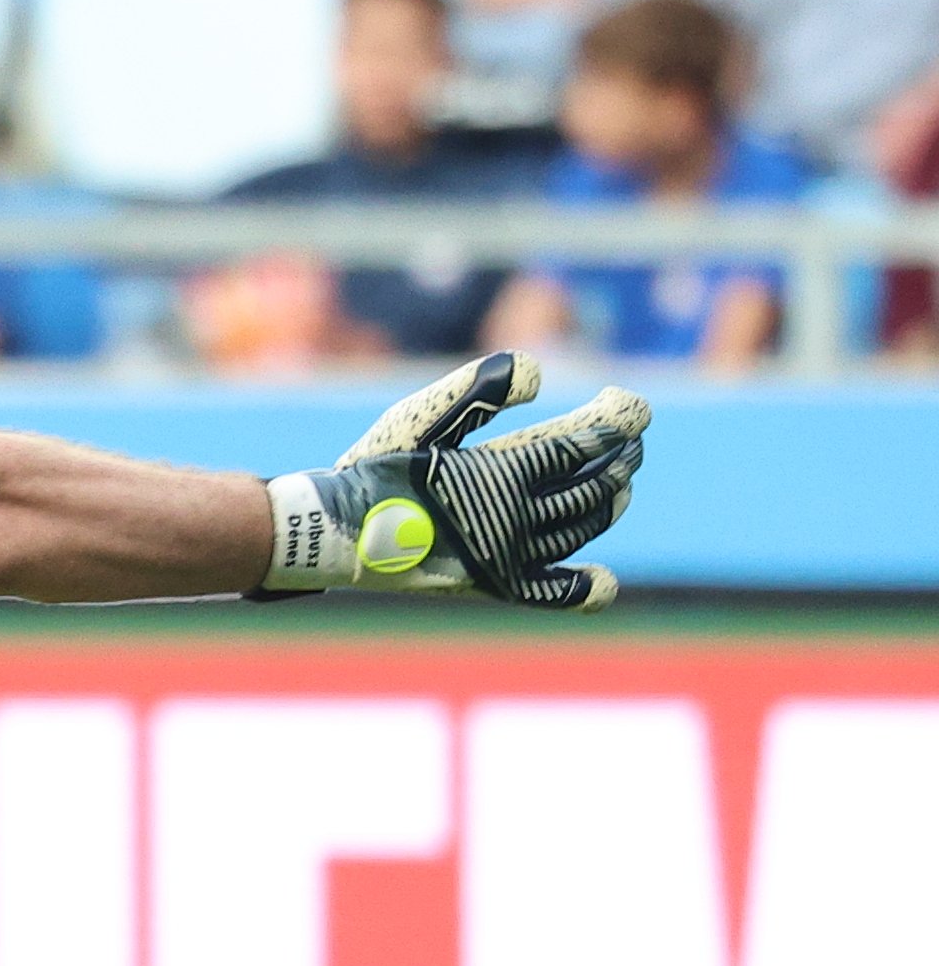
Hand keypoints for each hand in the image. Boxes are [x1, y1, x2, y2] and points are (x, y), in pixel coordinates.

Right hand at [255, 352, 648, 611]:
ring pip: (579, 529)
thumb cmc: (374, 469)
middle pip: (591, 485)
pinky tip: (604, 580)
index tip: (632, 406)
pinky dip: (582, 588)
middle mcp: (513, 518)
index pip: (580, 443)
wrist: (333, 532)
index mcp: (501, 472)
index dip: (614, 422)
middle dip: (620, 458)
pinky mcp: (493, 583)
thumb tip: (539, 374)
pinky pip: (550, 591)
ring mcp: (506, 555)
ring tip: (621, 484)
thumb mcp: (420, 415)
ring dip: (609, 502)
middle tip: (631, 440)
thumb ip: (478, 389)